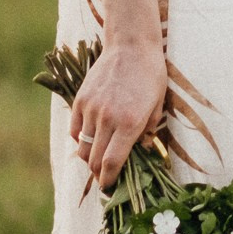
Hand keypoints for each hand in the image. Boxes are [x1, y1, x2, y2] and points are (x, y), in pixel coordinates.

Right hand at [70, 38, 167, 191]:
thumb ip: (147, 132)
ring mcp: (91, 109)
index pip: (111, 164)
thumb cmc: (151, 76)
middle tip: (104, 178)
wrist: (131, 45)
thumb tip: (140, 152)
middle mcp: (107, 119)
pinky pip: (75, 129)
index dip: (108, 181)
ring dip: (88, 158)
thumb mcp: (157, 106)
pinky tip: (91, 138)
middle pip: (93, 160)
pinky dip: (80, 139)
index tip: (109, 188)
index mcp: (129, 124)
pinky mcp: (80, 100)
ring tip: (97, 159)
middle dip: (98, 175)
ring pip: (82, 147)